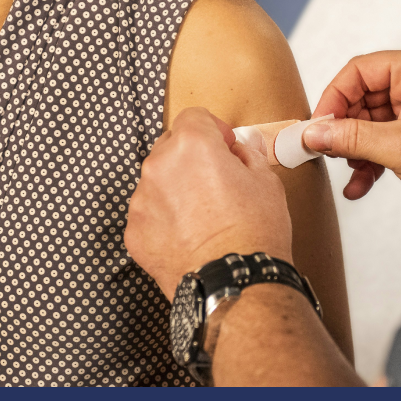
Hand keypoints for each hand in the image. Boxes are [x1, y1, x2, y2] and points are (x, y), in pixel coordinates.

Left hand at [124, 107, 292, 300]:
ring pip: (157, 181)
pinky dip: (164, 219)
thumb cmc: (254, 234)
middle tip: (217, 180)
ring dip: (175, 188)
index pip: (193, 116)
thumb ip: (247, 155)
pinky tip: (189, 235)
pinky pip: (148, 213)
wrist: (235, 284)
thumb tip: (240, 149)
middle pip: (170, 146)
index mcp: (191, 145)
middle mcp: (158, 166)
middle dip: (191, 157)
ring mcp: (141, 201)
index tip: (224, 145)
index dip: (213, 129)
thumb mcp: (266, 182)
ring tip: (203, 215)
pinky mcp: (134, 231)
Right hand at [302, 48, 400, 218]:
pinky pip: (381, 140)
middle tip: (326, 149)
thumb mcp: (398, 148)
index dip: (334, 96)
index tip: (317, 124)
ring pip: (368, 122)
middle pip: (361, 97)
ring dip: (354, 149)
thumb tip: (313, 132)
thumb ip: (350, 137)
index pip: (360, 71)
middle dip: (344, 128)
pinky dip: (368, 161)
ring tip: (348, 170)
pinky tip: (359, 186)